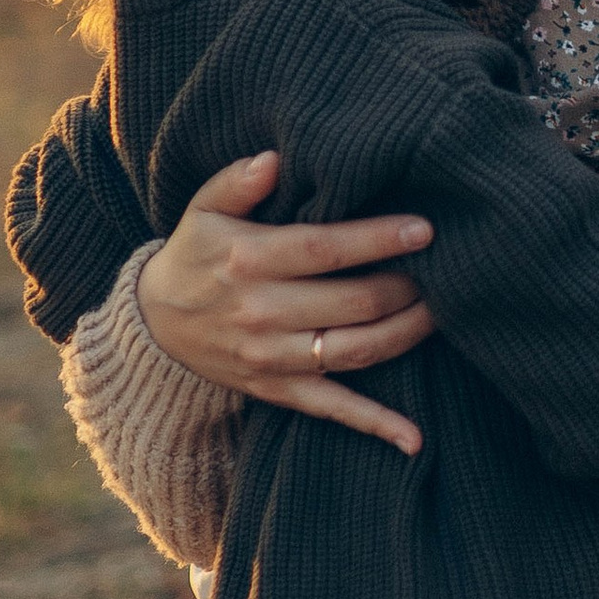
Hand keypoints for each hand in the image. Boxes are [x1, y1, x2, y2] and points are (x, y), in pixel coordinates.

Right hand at [139, 152, 437, 456]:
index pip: (326, 249)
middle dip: (406, 287)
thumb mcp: (201, 210)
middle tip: (445, 268)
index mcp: (248, 261)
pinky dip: (374, 426)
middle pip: (353, 303)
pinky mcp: (277, 390)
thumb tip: (274, 159)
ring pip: (355, 352)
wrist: (153, 326)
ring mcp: (271, 357)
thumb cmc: (194, 255)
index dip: (378, 240)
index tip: (425, 229)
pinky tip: (415, 439)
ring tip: (442, 313)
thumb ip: (237, 181)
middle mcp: (261, 313)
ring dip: (406, 335)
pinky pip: (332, 409)